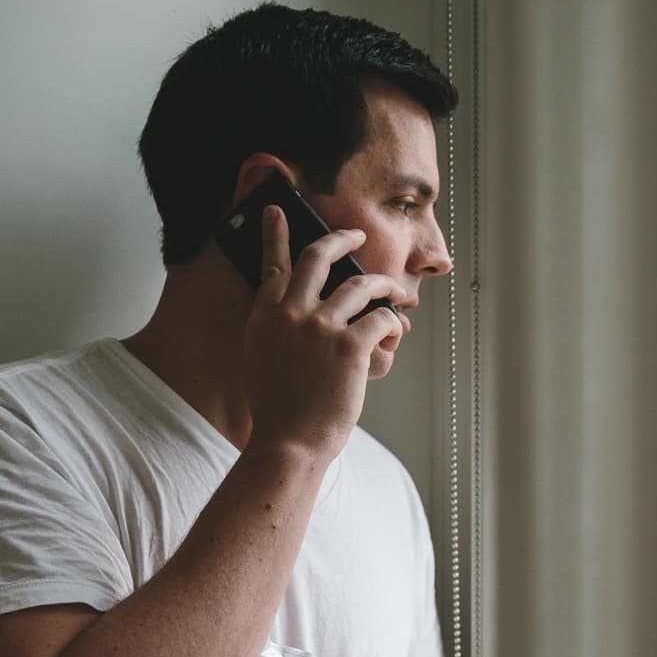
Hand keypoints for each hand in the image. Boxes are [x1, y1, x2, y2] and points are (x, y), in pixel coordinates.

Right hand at [242, 204, 407, 456]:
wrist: (288, 444)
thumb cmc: (277, 412)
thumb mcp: (261, 362)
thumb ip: (274, 332)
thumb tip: (296, 316)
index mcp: (264, 317)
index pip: (272, 265)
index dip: (276, 234)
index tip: (278, 211)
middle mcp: (290, 314)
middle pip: (317, 257)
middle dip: (341, 239)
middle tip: (355, 234)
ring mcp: (321, 328)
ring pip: (361, 284)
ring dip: (383, 284)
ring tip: (393, 291)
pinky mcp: (350, 346)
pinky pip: (381, 318)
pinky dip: (392, 322)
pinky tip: (395, 330)